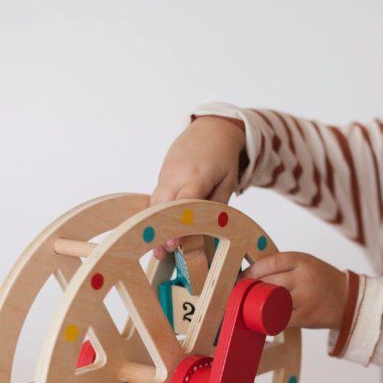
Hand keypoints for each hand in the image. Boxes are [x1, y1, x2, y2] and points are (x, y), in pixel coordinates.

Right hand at [149, 115, 244, 258]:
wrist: (211, 129)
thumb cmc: (223, 158)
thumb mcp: (228, 182)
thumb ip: (216, 206)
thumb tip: (206, 232)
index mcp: (196, 175)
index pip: (183, 203)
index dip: (177, 224)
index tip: (173, 243)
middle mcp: (176, 174)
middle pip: (162, 206)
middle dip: (160, 230)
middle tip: (161, 254)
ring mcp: (166, 174)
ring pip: (155, 203)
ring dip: (154, 225)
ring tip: (158, 250)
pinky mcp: (162, 176)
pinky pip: (156, 198)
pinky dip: (156, 215)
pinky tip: (157, 232)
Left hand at [243, 252, 347, 329]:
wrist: (348, 300)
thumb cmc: (321, 281)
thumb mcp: (306, 264)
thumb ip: (284, 266)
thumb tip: (251, 273)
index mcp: (302, 260)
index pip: (269, 263)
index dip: (252, 271)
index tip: (243, 277)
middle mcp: (304, 277)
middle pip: (268, 282)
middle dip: (253, 288)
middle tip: (243, 293)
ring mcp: (305, 298)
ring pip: (272, 300)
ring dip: (259, 304)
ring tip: (251, 305)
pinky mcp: (306, 316)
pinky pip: (280, 318)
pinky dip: (269, 319)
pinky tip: (264, 318)